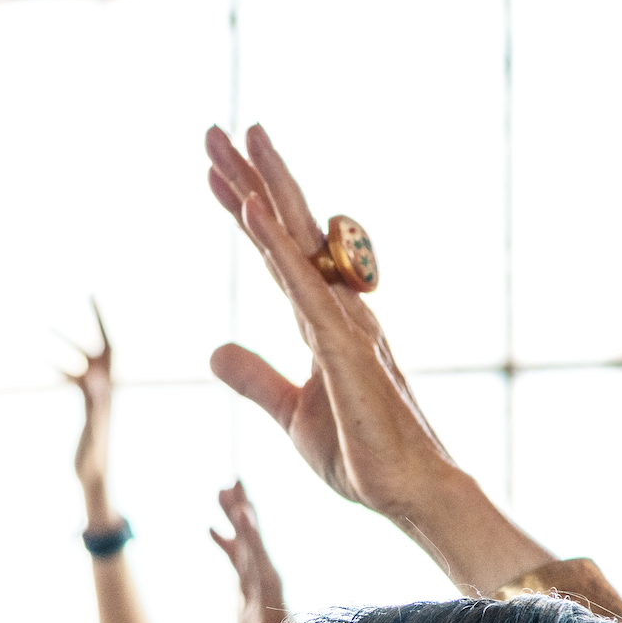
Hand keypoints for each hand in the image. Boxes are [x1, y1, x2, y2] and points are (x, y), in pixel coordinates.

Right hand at [63, 302, 116, 500]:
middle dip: (95, 321)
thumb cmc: (95, 459)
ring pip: (82, 362)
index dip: (101, 319)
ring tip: (43, 327)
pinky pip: (74, 379)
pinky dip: (62, 368)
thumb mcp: (94, 428)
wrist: (96, 479)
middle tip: (86, 294)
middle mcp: (104, 388)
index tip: (93, 295)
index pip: (108, 346)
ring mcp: (95, 396)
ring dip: (66, 345)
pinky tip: (48, 364)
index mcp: (107, 389)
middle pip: (100, 347)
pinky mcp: (86, 406)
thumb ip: (94, 404)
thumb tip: (95, 378)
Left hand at [203, 123, 462, 517]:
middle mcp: (339, 306)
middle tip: (215, 128)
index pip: (277, 250)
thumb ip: (256, 378)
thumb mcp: (290, 413)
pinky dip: (278, 246)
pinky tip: (252, 212)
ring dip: (267, 187)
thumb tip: (214, 352)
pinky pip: (304, 286)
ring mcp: (344, 322)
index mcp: (326, 318)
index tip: (213, 169)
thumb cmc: (361, 453)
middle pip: (289, 226)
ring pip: (300, 240)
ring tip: (239, 138)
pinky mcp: (344, 348)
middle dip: (252, 176)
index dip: (245, 207)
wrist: (408, 494)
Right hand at [209, 482, 286, 622]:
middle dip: (248, 521)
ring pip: (252, 563)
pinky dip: (229, 550)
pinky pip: (241, 577)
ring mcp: (259, 619)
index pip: (267, 577)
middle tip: (230, 485)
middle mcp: (271, 620)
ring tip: (222, 492)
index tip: (244, 510)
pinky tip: (212, 530)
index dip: (256, 542)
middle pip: (262, 560)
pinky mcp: (247, 622)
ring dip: (239, 527)